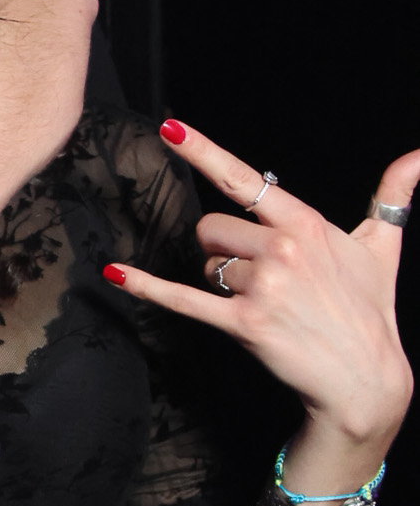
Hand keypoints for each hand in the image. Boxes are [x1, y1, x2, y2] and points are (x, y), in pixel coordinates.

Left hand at [104, 122, 417, 458]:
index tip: (168, 127)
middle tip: (263, 276)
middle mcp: (282, 249)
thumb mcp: (383, 247)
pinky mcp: (243, 324)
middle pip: (211, 229)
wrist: (364, 378)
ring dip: (221, 281)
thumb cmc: (369, 310)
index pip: (244, 178)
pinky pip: (182, 298)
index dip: (202, 150)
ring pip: (206, 265)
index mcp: (305, 223)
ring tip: (263, 302)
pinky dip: (146, 286)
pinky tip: (114, 272)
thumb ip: (394, 194)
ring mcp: (262, 287)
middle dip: (224, 249)